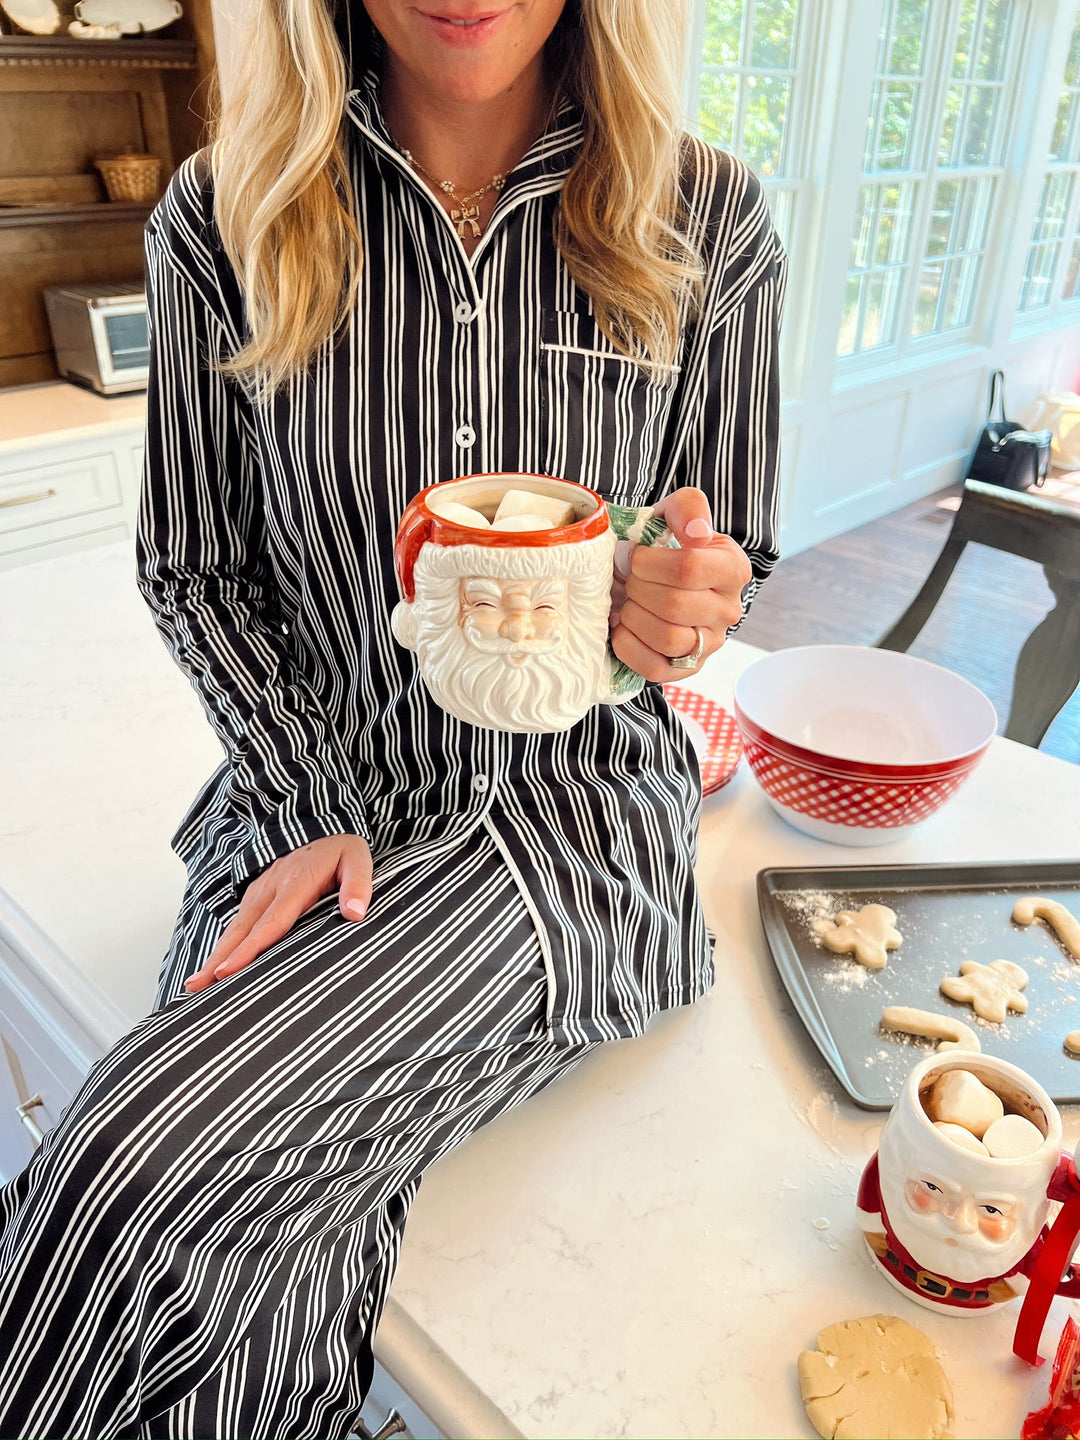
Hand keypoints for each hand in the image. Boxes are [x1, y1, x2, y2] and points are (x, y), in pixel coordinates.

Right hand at [184, 833, 372, 992]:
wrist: (322, 825)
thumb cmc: (341, 849)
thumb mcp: (358, 860)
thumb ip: (358, 885)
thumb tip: (355, 914)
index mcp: (295, 883)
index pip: (270, 922)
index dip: (248, 949)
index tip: (226, 972)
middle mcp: (270, 888)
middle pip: (241, 930)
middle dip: (218, 960)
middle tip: (196, 987)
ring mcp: (260, 890)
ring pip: (235, 928)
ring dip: (215, 955)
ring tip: (195, 985)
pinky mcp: (258, 894)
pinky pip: (239, 923)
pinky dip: (224, 944)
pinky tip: (215, 965)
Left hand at [610, 487, 751, 681]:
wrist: (649, 578)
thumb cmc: (660, 546)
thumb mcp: (672, 514)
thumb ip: (688, 508)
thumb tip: (696, 534)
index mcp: (732, 569)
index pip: (688, 568)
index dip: (649, 563)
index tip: (637, 556)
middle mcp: (729, 610)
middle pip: (674, 605)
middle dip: (638, 588)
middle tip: (630, 579)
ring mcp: (710, 644)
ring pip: (668, 639)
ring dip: (634, 617)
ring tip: (628, 602)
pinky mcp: (687, 669)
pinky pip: (656, 668)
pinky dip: (629, 646)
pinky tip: (624, 627)